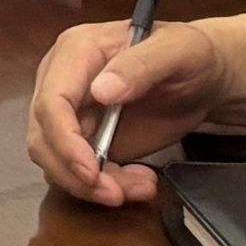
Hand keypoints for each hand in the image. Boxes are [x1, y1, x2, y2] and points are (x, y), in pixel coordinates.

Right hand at [26, 14, 231, 207]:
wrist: (202, 78)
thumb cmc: (188, 55)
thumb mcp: (175, 51)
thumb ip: (140, 65)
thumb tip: (101, 92)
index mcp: (75, 52)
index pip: (50, 101)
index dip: (63, 140)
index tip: (90, 171)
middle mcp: (61, 83)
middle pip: (43, 138)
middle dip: (75, 174)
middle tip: (118, 194)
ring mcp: (70, 115)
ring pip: (56, 162)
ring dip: (92, 187)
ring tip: (142, 186)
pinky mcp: (85, 141)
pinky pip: (77, 174)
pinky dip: (105, 187)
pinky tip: (139, 183)